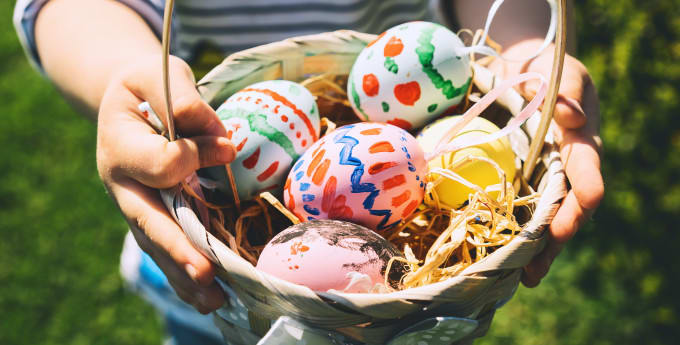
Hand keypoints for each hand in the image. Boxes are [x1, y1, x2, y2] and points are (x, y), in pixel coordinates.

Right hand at [97, 54, 235, 312]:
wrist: (128, 102)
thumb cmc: (146, 86)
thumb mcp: (157, 74)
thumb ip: (181, 97)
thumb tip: (217, 137)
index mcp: (119, 145)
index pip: (162, 163)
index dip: (197, 156)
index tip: (226, 147)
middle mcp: (122, 184)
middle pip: (149, 222)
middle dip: (178, 248)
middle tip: (206, 272)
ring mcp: (136, 206)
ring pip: (157, 246)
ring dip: (185, 275)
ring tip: (214, 301)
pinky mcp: (153, 217)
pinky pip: (167, 250)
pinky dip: (186, 275)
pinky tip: (211, 298)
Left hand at [489, 39, 604, 286]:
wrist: (522, 69)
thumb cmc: (547, 69)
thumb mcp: (560, 73)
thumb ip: (567, 93)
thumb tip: (572, 119)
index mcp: (581, 144)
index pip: (587, 175)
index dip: (580, 202)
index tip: (566, 226)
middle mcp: (565, 167)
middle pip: (566, 210)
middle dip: (553, 241)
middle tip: (535, 269)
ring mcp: (542, 176)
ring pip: (543, 218)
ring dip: (533, 249)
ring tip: (520, 277)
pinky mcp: (519, 177)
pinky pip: (517, 207)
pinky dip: (509, 231)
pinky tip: (494, 255)